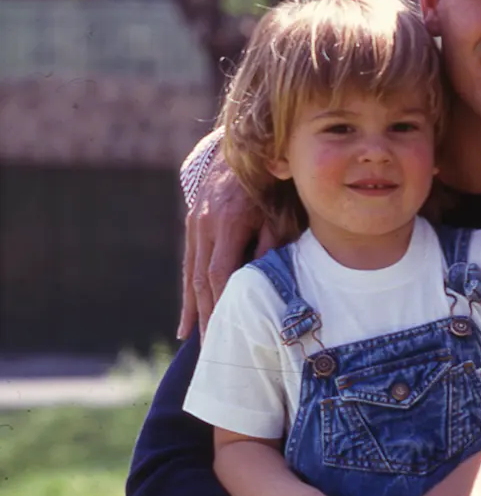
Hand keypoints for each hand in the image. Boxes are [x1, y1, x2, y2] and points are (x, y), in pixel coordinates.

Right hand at [179, 151, 276, 338]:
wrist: (245, 146)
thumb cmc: (273, 182)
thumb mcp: (279, 210)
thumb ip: (272, 243)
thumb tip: (262, 279)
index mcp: (227, 222)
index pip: (221, 272)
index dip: (223, 302)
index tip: (228, 329)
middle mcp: (204, 224)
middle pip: (203, 280)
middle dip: (208, 316)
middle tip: (213, 349)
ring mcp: (194, 223)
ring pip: (192, 275)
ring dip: (194, 310)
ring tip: (197, 342)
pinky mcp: (193, 223)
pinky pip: (189, 264)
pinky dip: (189, 294)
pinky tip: (186, 321)